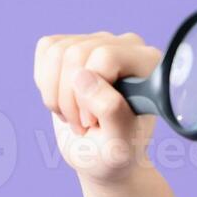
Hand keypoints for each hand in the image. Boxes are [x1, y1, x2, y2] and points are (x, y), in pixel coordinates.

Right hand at [33, 30, 160, 185]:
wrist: (101, 155)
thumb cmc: (115, 153)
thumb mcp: (118, 144)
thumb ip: (111, 111)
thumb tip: (83, 76)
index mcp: (151, 66)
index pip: (106, 57)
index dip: (90, 93)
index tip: (96, 123)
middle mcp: (129, 45)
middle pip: (77, 54)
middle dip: (70, 98)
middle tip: (84, 125)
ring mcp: (100, 41)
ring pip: (57, 51)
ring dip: (57, 94)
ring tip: (75, 117)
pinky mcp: (74, 44)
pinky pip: (46, 49)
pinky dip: (46, 83)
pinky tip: (64, 101)